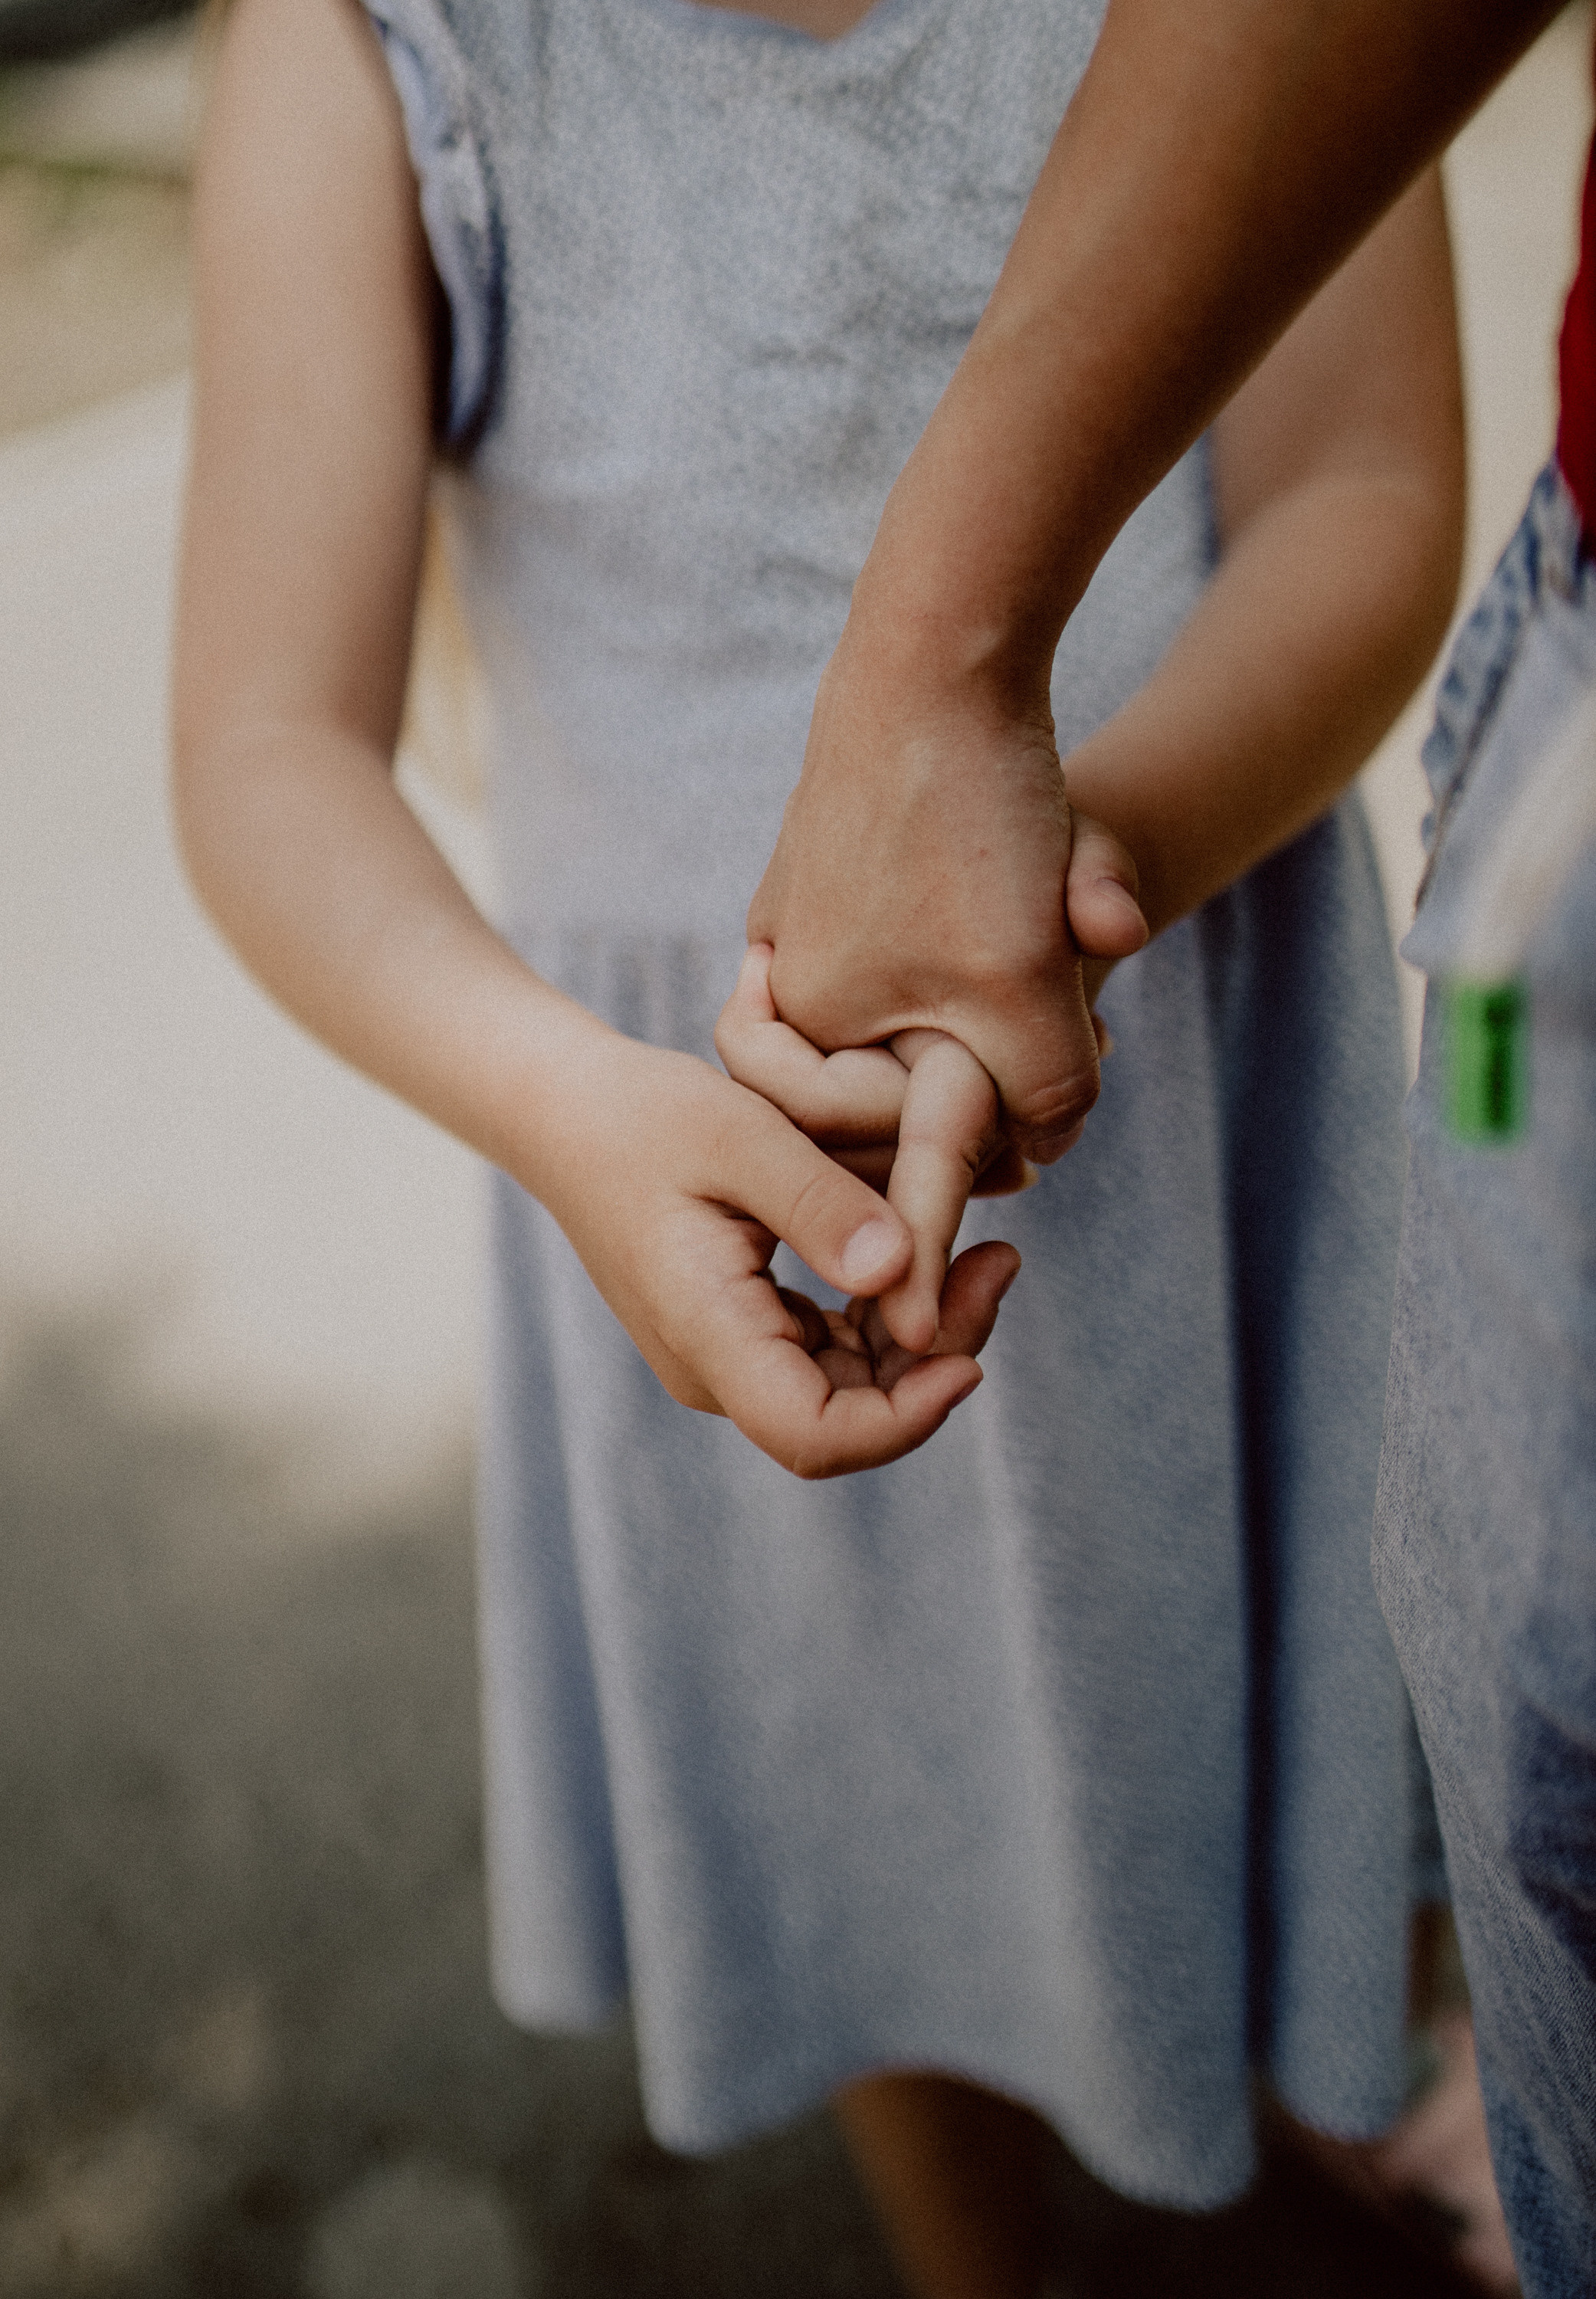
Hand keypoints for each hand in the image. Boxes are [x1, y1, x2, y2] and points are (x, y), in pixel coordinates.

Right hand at [529, 1025, 1017, 1478]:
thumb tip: (900, 1272)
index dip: (905, 1421)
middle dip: (936, 1358)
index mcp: (706, 1332)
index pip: (813, 1436)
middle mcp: (715, 1367)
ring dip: (921, 1333)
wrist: (568, 1112)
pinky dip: (887, 1311)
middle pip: (848, 1416)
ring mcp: (727, 1354)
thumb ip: (818, 1205)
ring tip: (986, 1251)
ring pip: (849, 1386)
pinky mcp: (742, 1329)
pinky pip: (832, 1348)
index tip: (970, 1358)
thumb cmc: (642, 1115)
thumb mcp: (739, 1134)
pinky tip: (925, 1250)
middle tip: (999, 1261)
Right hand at [746, 630, 1147, 1163]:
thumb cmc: (967, 821)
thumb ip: (1044, 1094)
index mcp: (798, 1019)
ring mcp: (810, 913)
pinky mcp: (848, 860)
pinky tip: (1050, 906)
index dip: (966, 1146)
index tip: (1049, 1118)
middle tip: (1078, 1048)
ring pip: (913, 1013)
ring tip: (1066, 962)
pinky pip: (921, 945)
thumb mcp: (1023, 987)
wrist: (941, 653)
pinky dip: (986, 947)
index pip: (874, 1138)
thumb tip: (1049, 1148)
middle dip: (977, 1081)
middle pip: (890, 1082)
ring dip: (993, 1013)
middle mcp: (788, 974)